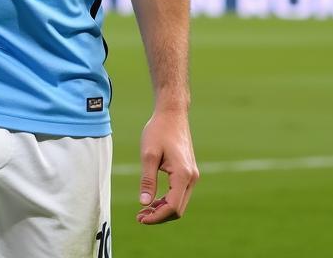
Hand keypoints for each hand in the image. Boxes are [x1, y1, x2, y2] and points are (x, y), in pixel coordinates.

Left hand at [136, 108, 198, 224]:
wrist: (172, 113)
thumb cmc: (158, 130)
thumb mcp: (148, 154)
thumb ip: (147, 180)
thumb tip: (144, 203)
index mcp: (183, 174)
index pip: (172, 207)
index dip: (156, 216)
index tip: (140, 218)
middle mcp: (192, 178)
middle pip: (178, 209)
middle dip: (159, 216)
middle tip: (139, 217)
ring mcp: (192, 175)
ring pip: (180, 203)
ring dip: (163, 209)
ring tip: (144, 210)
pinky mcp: (189, 172)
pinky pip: (180, 193)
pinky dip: (167, 200)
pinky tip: (153, 200)